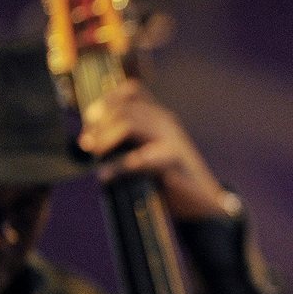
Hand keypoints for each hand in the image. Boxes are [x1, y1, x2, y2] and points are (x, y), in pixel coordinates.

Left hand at [77, 79, 239, 219]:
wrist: (205, 201)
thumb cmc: (173, 178)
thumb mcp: (154, 150)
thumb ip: (133, 139)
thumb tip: (92, 137)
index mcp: (162, 117)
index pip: (133, 91)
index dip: (107, 101)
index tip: (90, 119)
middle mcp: (167, 123)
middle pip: (124, 108)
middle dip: (99, 126)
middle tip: (87, 144)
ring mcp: (172, 139)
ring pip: (128, 124)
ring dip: (105, 140)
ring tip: (96, 156)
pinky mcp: (173, 160)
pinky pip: (137, 159)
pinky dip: (116, 168)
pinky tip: (105, 177)